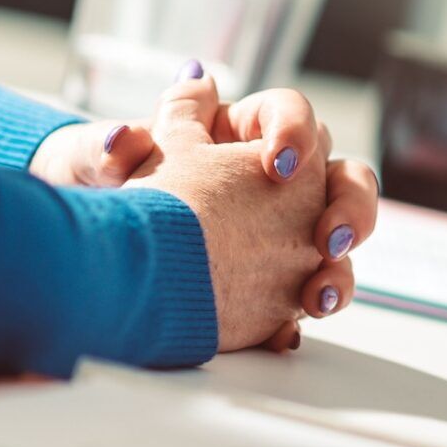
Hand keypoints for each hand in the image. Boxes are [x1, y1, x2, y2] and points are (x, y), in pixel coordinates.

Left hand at [32, 61, 380, 345]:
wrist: (97, 250)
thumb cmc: (100, 190)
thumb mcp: (99, 161)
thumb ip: (106, 148)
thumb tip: (123, 140)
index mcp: (241, 132)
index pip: (292, 114)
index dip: (297, 134)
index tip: (278, 167)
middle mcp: (278, 181)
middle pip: (346, 179)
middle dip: (348, 209)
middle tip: (324, 238)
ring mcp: (288, 233)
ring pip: (341, 243)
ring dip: (340, 270)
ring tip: (316, 297)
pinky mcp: (281, 280)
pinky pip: (310, 293)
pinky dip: (301, 312)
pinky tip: (284, 332)